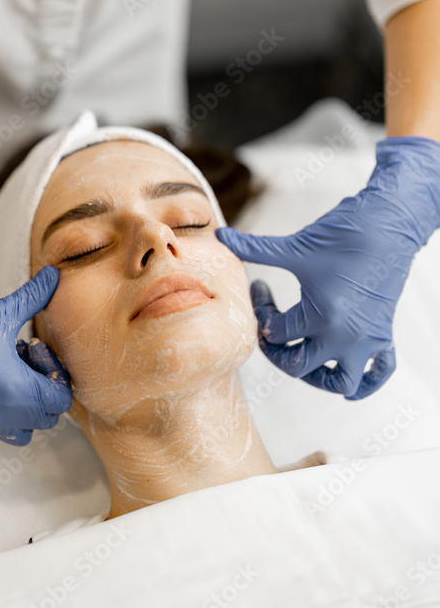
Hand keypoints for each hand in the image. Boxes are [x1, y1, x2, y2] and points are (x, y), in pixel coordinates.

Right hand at [0, 266, 71, 444]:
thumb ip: (33, 297)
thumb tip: (53, 275)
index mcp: (16, 392)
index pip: (60, 399)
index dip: (57, 371)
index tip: (34, 345)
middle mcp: (3, 415)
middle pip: (47, 416)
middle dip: (44, 385)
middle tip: (25, 354)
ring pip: (25, 428)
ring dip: (27, 401)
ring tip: (10, 367)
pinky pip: (0, 427)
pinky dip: (6, 406)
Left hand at [215, 137, 439, 398]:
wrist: (388, 225)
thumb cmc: (340, 234)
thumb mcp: (294, 247)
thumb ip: (255, 248)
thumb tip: (219, 235)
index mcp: (321, 316)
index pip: (275, 332)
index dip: (259, 308)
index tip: (259, 286)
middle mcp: (345, 335)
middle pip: (299, 367)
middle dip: (276, 351)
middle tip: (271, 327)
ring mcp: (367, 339)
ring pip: (341, 382)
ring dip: (317, 377)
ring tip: (303, 354)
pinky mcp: (384, 334)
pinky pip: (379, 373)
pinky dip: (364, 382)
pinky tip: (346, 376)